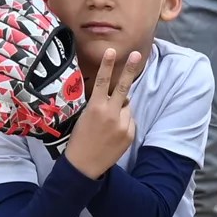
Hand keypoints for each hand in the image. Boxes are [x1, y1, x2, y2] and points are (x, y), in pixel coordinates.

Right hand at [64, 48, 146, 176]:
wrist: (84, 165)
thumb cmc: (80, 139)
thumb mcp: (85, 117)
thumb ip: (101, 104)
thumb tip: (120, 96)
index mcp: (95, 107)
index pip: (103, 82)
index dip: (107, 65)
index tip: (111, 50)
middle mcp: (111, 113)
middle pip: (124, 87)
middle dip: (130, 70)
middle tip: (136, 54)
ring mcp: (122, 124)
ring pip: (126, 107)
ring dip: (121, 110)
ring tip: (108, 125)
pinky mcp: (130, 134)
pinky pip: (130, 120)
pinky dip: (124, 123)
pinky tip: (113, 134)